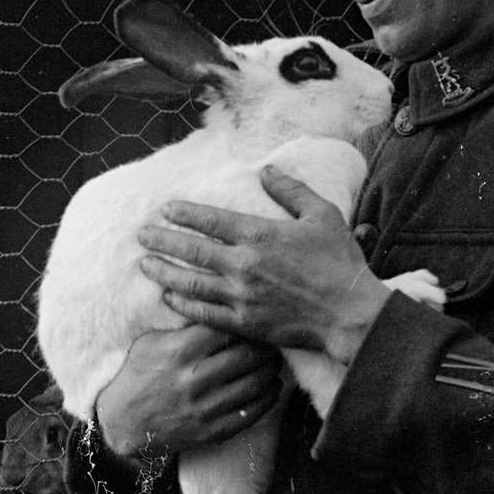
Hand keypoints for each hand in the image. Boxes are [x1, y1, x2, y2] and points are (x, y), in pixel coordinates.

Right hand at [95, 322, 282, 455]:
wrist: (122, 422)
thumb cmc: (137, 376)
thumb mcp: (150, 343)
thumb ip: (181, 327)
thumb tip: (213, 307)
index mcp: (178, 352)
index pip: (225, 328)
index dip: (242, 322)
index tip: (250, 319)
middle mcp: (194, 379)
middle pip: (248, 354)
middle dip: (265, 345)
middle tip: (271, 339)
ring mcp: (206, 407)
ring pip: (256, 383)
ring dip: (270, 370)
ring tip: (273, 361)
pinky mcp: (214, 431)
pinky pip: (253, 412)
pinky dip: (268, 397)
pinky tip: (270, 387)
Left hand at [137, 166, 388, 365]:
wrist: (352, 313)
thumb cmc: (340, 263)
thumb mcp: (322, 216)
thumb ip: (292, 191)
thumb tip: (267, 170)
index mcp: (260, 236)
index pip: (211, 220)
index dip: (184, 213)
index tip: (164, 208)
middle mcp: (244, 265)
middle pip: (191, 251)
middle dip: (162, 241)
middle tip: (141, 235)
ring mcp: (241, 296)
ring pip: (190, 283)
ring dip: (164, 272)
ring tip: (145, 264)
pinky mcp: (244, 323)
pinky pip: (204, 313)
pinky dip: (183, 304)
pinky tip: (170, 297)